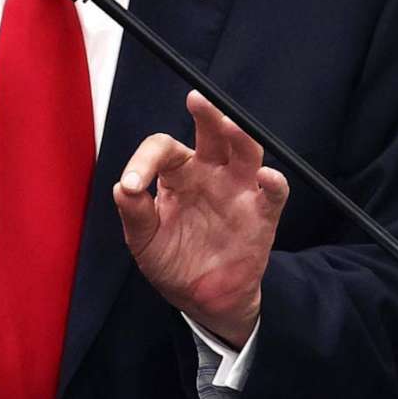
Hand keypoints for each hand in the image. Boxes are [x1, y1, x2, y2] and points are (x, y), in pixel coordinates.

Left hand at [113, 92, 286, 348]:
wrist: (200, 299)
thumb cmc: (172, 261)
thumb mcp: (145, 240)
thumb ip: (135, 213)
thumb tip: (123, 187)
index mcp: (178, 174)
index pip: (164, 149)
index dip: (145, 160)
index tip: (132, 185)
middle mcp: (210, 173)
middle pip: (212, 133)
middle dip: (207, 113)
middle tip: (196, 99)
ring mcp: (238, 191)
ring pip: (245, 151)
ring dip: (239, 135)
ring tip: (229, 125)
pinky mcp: (261, 215)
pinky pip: (273, 193)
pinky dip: (274, 182)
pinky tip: (266, 177)